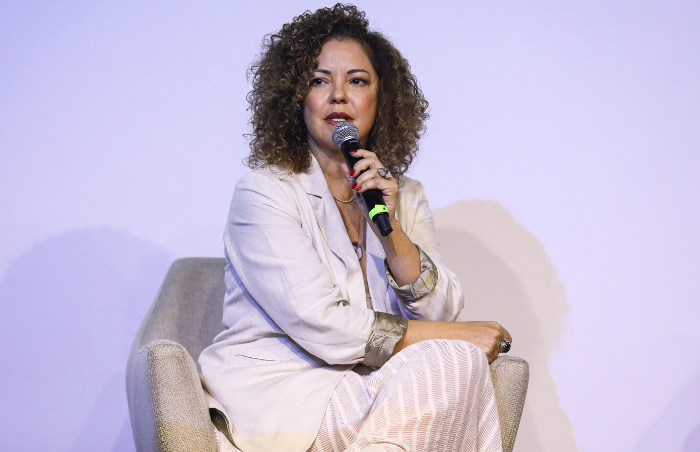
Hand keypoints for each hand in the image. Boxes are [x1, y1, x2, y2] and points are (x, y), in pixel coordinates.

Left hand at [341, 149, 397, 219]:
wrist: (377, 220)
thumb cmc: (369, 206)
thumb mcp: (357, 190)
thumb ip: (351, 178)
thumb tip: (343, 165)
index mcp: (378, 173)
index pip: (372, 157)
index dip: (362, 153)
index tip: (352, 153)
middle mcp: (385, 174)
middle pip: (373, 160)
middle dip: (360, 164)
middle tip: (353, 173)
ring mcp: (389, 180)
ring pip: (374, 171)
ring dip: (362, 177)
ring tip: (357, 186)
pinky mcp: (392, 188)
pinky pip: (377, 182)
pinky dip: (367, 185)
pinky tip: (361, 190)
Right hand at [393, 320, 512, 362]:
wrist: (435, 337)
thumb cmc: (450, 335)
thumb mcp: (472, 330)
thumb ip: (485, 338)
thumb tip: (493, 353)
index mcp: (494, 326)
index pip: (507, 341)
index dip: (496, 348)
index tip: (485, 350)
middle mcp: (495, 334)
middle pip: (500, 353)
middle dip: (489, 356)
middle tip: (471, 354)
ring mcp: (491, 345)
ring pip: (493, 362)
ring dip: (483, 362)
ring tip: (466, 357)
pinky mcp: (485, 356)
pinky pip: (486, 368)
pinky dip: (478, 368)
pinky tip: (466, 362)